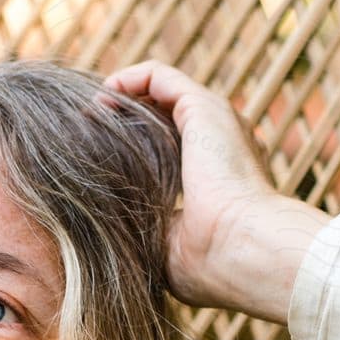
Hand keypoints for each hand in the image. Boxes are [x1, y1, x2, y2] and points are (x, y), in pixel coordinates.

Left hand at [100, 59, 330, 323]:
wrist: (244, 249)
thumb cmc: (212, 263)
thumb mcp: (171, 250)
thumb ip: (151, 231)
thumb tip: (120, 230)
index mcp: (219, 178)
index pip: (178, 152)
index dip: (142, 153)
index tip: (107, 161)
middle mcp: (222, 143)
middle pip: (170, 117)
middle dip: (131, 120)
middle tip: (94, 134)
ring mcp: (215, 122)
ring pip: (164, 92)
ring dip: (126, 98)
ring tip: (95, 113)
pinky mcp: (202, 107)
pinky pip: (159, 76)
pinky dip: (129, 80)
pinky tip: (103, 98)